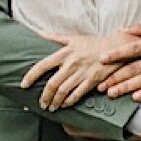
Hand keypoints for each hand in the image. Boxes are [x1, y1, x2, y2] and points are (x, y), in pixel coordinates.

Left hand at [20, 31, 137, 110]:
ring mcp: (82, 72)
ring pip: (63, 91)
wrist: (116, 47)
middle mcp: (72, 63)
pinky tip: (65, 105)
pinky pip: (77, 94)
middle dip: (44, 96)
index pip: (42, 65)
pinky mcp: (93, 80)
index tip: (24, 85)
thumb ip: (54, 37)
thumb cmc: (93, 43)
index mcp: (65, 52)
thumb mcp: (73, 38)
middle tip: (41, 103)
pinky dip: (69, 101)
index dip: (31, 76)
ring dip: (55, 101)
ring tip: (52, 107)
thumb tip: (38, 33)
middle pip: (52, 83)